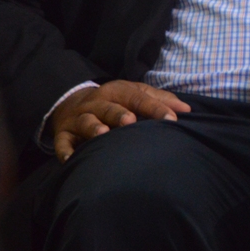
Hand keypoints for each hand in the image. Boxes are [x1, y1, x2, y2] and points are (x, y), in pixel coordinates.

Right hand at [51, 80, 190, 161]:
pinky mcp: (63, 134)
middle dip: (120, 114)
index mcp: (118, 91)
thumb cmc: (113, 102)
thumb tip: (186, 109)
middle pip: (110, 107)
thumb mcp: (134, 94)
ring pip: (87, 121)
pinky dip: (65, 151)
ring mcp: (79, 118)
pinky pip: (62, 143)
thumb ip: (159, 100)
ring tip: (103, 135)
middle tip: (131, 122)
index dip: (154, 107)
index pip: (138, 97)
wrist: (71, 104)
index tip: (172, 119)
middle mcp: (98, 102)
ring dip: (94, 128)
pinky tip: (71, 159)